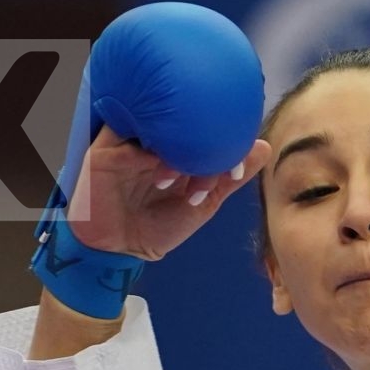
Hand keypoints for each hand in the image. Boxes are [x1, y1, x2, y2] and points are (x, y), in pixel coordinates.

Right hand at [67, 125, 271, 260]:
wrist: (119, 250)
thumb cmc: (159, 227)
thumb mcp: (204, 203)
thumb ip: (230, 177)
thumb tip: (264, 148)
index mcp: (177, 151)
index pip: (200, 128)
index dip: (222, 133)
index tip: (241, 148)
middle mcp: (153, 141)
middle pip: (177, 120)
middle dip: (199, 135)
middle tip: (216, 153)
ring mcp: (129, 142)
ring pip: (154, 122)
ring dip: (172, 140)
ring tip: (183, 170)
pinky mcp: (105, 149)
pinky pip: (121, 128)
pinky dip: (142, 136)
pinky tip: (160, 153)